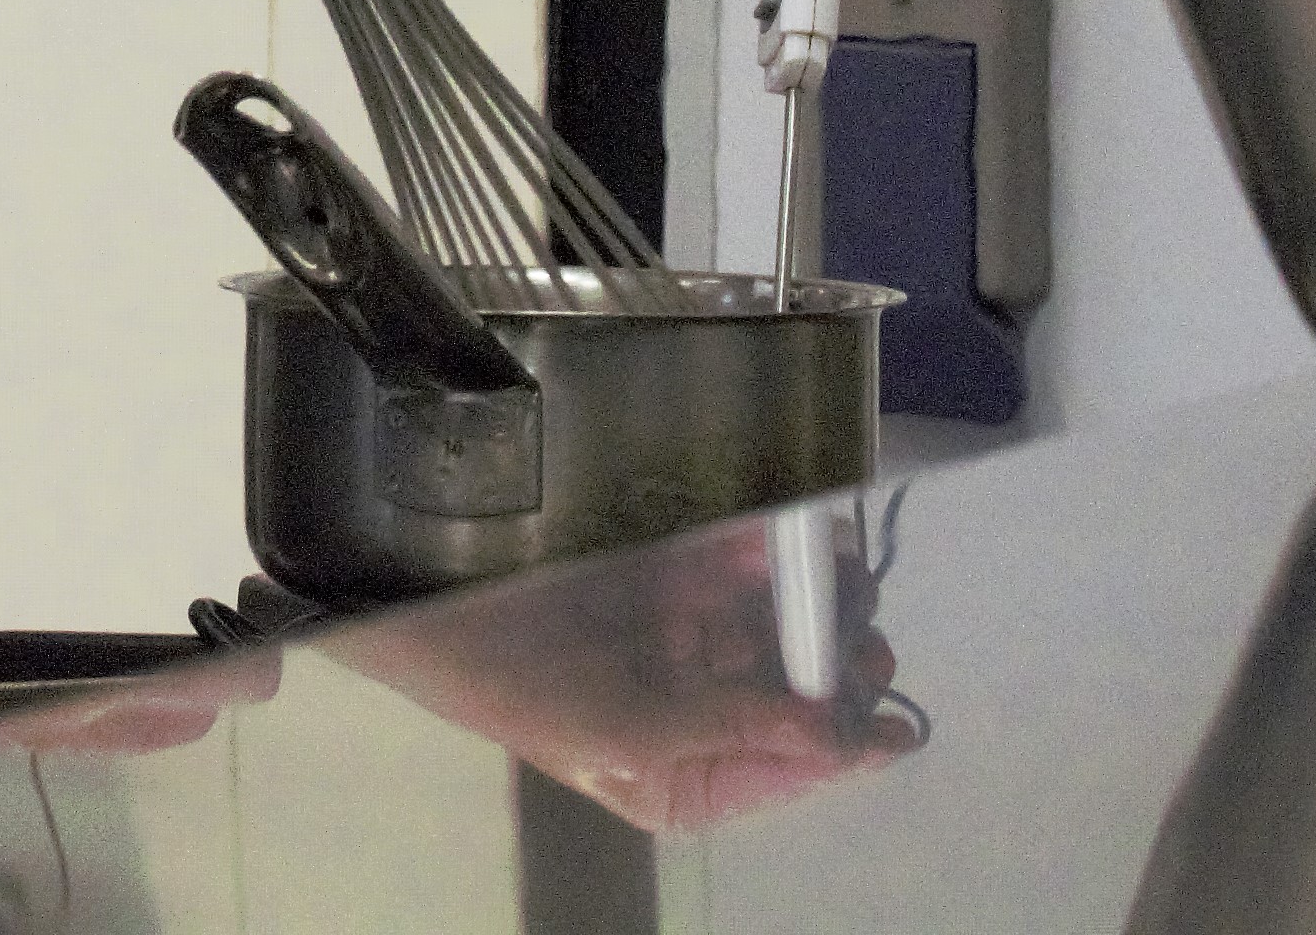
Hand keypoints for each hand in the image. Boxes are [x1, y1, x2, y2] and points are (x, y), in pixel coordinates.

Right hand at [322, 519, 918, 833]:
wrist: (423, 591)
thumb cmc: (517, 681)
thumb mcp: (628, 731)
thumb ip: (736, 726)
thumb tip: (838, 734)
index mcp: (687, 777)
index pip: (789, 768)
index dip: (844, 745)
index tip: (892, 719)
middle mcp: (699, 709)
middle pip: (797, 688)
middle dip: (834, 660)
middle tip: (862, 633)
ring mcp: (688, 632)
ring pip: (782, 617)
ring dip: (816, 596)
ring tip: (841, 571)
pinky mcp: (672, 567)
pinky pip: (744, 561)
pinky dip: (774, 549)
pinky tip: (796, 538)